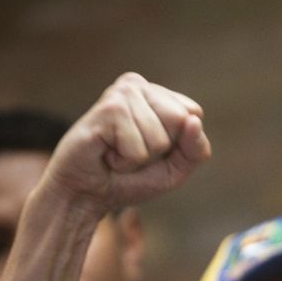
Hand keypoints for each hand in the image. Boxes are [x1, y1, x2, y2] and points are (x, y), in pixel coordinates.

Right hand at [43, 72, 210, 212]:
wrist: (85, 195)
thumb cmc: (129, 179)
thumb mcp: (175, 169)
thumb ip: (196, 149)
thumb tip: (193, 121)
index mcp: (155, 92)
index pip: (193, 113)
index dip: (179, 144)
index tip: (151, 150)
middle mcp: (137, 85)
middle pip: (180, 120)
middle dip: (160, 149)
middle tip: (131, 151)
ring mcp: (120, 94)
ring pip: (159, 137)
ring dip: (140, 158)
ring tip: (116, 153)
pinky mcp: (108, 109)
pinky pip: (138, 147)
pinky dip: (125, 161)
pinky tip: (106, 153)